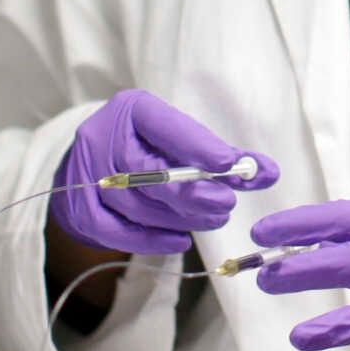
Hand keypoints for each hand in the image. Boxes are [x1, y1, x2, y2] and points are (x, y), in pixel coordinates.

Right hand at [51, 90, 278, 255]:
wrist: (92, 166)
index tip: (229, 164)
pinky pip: (118, 232)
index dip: (197, 145)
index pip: (164, 124)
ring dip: (181, 218)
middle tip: (227, 205)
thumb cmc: (148, 147)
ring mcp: (87, 176)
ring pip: (138, 205)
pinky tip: (180, 240)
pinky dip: (152, 240)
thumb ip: (222, 155)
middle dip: (192, 191)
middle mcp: (102, 138)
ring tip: (213, 220)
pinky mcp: (80, 210)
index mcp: (131, 109)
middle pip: (147, 170)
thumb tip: (268, 173)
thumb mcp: (179, 137)